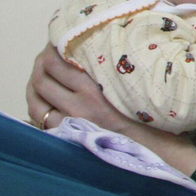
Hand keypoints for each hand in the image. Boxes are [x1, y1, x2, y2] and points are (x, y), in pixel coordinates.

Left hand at [26, 44, 195, 175]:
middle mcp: (79, 107)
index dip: (50, 48)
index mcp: (94, 89)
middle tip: (46, 58)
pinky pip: (44, 125)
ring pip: (35, 103)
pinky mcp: (74, 140)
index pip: (56, 61)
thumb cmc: (156, 118)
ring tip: (40, 80)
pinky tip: (44, 105)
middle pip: (41, 79)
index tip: (56, 42)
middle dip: (39, 65)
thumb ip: (111, 70)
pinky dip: (39, 111)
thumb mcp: (136, 86)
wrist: (162, 153)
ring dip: (33, 88)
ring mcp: (73, 126)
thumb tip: (95, 51)